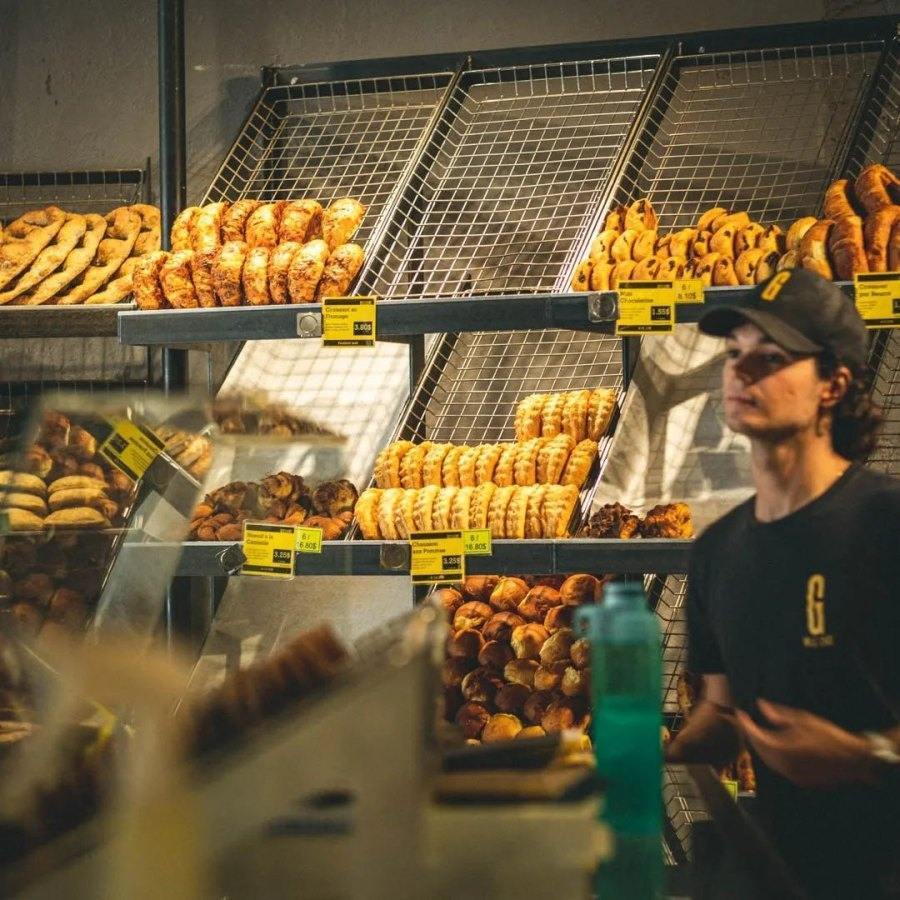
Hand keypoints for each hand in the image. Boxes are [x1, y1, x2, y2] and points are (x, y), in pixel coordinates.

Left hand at [735, 699, 877, 788]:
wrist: (853, 760)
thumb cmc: (829, 736)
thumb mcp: (804, 719)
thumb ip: (779, 714)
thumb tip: (761, 704)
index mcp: (783, 749)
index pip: (756, 736)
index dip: (746, 724)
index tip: (741, 713)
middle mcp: (784, 765)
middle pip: (759, 750)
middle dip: (751, 735)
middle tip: (747, 721)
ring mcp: (792, 775)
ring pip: (768, 761)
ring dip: (760, 747)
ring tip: (758, 732)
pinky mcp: (800, 780)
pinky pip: (779, 768)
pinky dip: (772, 757)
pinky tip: (774, 746)